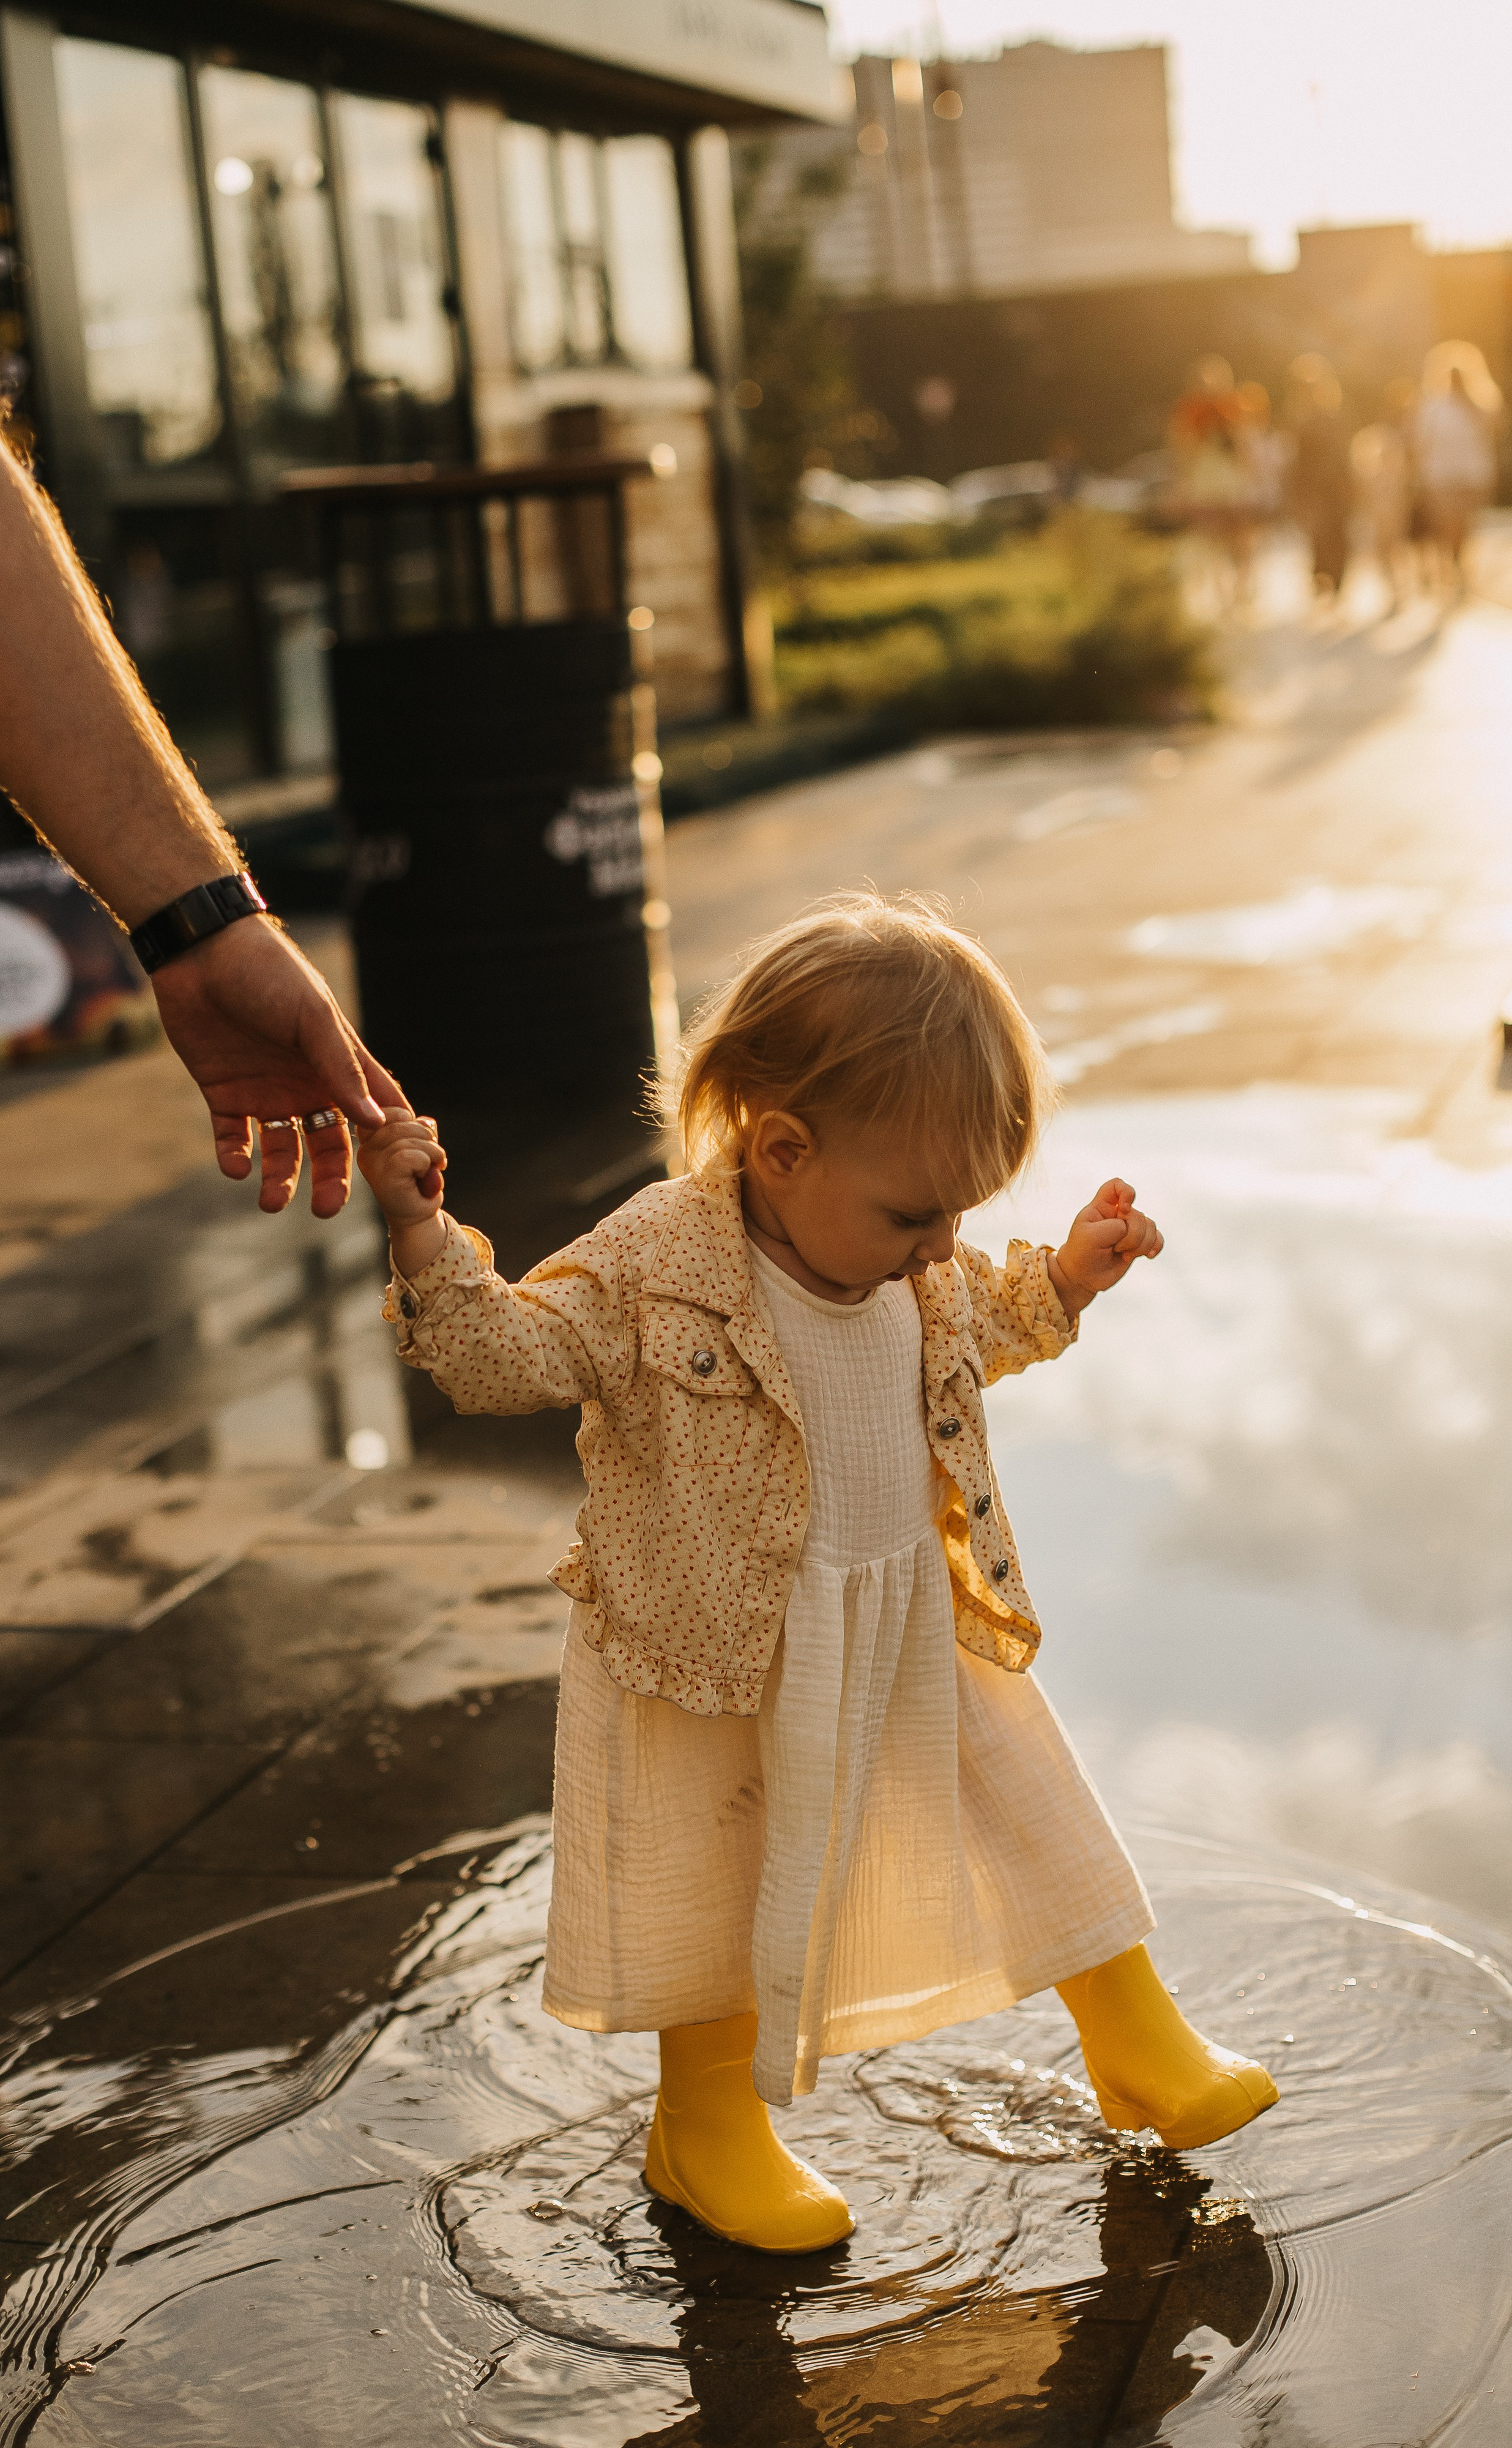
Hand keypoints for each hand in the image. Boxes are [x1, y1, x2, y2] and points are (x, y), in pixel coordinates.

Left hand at [150, 916, 402, 1216]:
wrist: (200, 951)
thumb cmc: (269, 974)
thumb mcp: (311, 1018)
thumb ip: (340, 1070)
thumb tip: (376, 1123)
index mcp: (337, 1066)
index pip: (376, 1112)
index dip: (394, 1144)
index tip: (410, 1179)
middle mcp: (307, 1085)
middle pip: (329, 1145)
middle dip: (331, 1179)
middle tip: (327, 1209)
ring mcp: (265, 1092)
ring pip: (282, 1151)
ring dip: (281, 1180)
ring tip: (271, 1202)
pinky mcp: (223, 1094)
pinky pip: (232, 1139)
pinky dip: (235, 1158)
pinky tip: (236, 1166)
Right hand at [357, 1108, 447, 1262]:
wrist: (418, 1215)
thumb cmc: (418, 1179)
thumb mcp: (420, 1144)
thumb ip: (419, 1127)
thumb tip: (425, 1123)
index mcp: (370, 1138)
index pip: (389, 1112)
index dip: (409, 1120)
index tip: (418, 1139)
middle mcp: (365, 1149)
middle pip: (401, 1122)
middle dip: (426, 1137)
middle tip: (430, 1159)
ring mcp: (372, 1164)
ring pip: (409, 1139)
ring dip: (432, 1153)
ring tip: (429, 1169)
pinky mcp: (383, 1178)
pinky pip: (412, 1156)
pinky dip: (428, 1164)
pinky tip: (424, 1177)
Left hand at [1047, 1177, 1162, 1316]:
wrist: (1082, 1277)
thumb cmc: (1081, 1253)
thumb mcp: (1090, 1236)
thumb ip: (1114, 1227)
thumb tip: (1133, 1230)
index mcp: (1101, 1206)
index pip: (1117, 1185)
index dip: (1126, 1193)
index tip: (1124, 1209)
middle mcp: (1117, 1214)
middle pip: (1137, 1214)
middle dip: (1131, 1235)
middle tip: (1115, 1247)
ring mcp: (1129, 1229)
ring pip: (1150, 1226)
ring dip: (1140, 1244)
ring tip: (1124, 1254)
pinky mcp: (1138, 1244)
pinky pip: (1157, 1238)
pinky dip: (1155, 1246)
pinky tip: (1148, 1256)